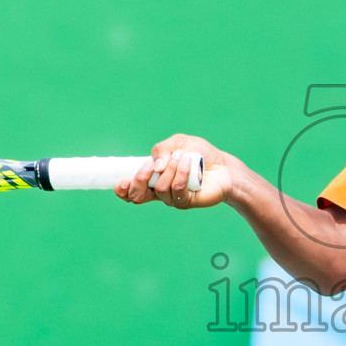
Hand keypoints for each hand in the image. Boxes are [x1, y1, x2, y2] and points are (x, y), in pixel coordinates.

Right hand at [114, 133, 238, 209]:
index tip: (122, 180)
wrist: (222, 165)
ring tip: (182, 156)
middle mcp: (159, 192)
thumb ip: (161, 150)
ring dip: (170, 168)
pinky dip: (182, 172)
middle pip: (138, 196)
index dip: (122, 190)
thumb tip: (155, 166)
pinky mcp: (186, 201)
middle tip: (150, 165)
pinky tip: (190, 162)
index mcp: (151, 179)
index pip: (131, 191)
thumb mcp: (176, 143)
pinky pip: (177, 188)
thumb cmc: (198, 154)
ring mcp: (172, 198)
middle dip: (139, 179)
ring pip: (160, 187)